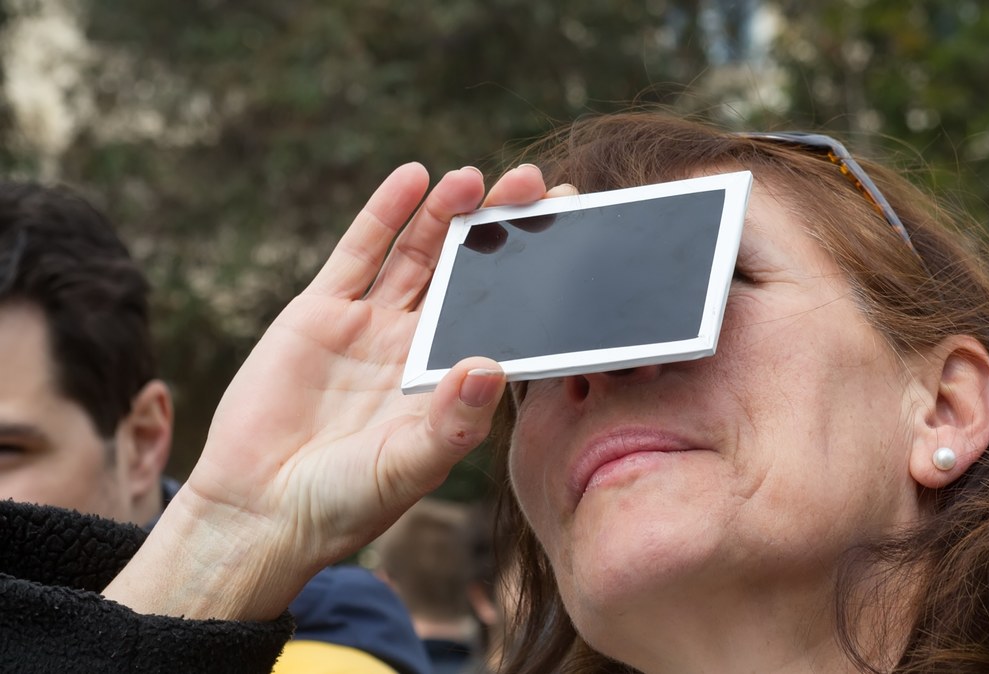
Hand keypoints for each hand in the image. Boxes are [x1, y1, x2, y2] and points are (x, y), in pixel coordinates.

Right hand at [104, 163, 547, 619]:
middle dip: (500, 230)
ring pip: (419, 254)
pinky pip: (359, 253)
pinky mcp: (320, 312)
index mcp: (451, 380)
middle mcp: (418, 344)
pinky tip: (414, 178)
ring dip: (447, 214)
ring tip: (475, 177)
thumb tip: (491, 367)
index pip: (504, 314)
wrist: (260, 510)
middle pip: (468, 272)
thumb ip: (453, 422)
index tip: (567, 236)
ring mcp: (371, 325)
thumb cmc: (346, 502)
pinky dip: (386, 214)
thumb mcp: (410, 467)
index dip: (533, 275)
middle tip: (535, 185)